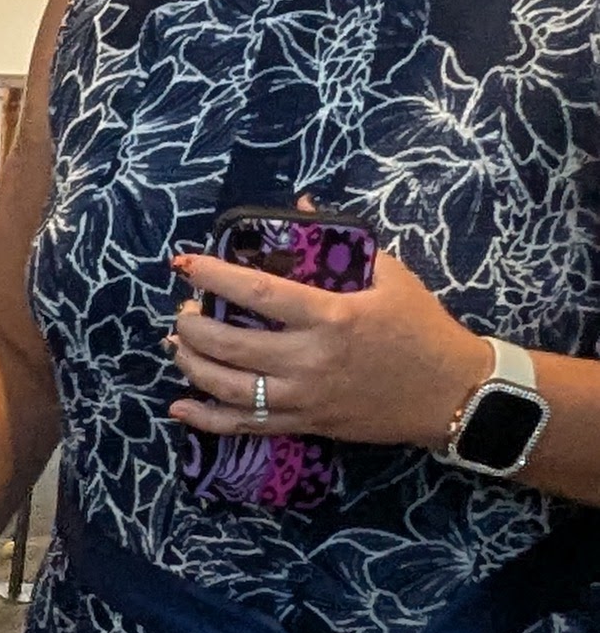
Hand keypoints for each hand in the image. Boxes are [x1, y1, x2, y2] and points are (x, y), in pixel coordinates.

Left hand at [169, 245, 487, 452]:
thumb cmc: (422, 327)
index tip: (184, 263)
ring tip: (178, 345)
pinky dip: (207, 420)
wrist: (453, 392)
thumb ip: (341, 242)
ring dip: (193, 366)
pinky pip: (247, 426)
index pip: (257, 291)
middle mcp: (310, 360)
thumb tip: (302, 205)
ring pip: (229, 388)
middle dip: (194, 325)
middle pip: (231, 345)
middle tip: (183, 310)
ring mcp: (306, 397)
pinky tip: (180, 408)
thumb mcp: (389, 275)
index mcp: (330, 316)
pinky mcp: (308, 424)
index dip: (214, 275)